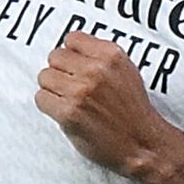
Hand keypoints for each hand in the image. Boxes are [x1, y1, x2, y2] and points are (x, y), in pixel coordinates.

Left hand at [35, 28, 178, 179]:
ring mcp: (81, 91)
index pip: (72, 38)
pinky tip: (64, 112)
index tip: (74, 66)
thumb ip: (100, 57)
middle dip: (60, 72)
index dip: (70, 54)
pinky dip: (49, 106)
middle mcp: (96, 70)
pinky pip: (41, 98)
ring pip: (44, 77)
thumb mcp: (126, 72)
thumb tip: (72, 49)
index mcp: (111, 56)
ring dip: (52, 90)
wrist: (142, 145)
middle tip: (71, 87)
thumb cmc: (133, 112)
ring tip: (69, 101)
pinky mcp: (69, 112)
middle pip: (54, 57)